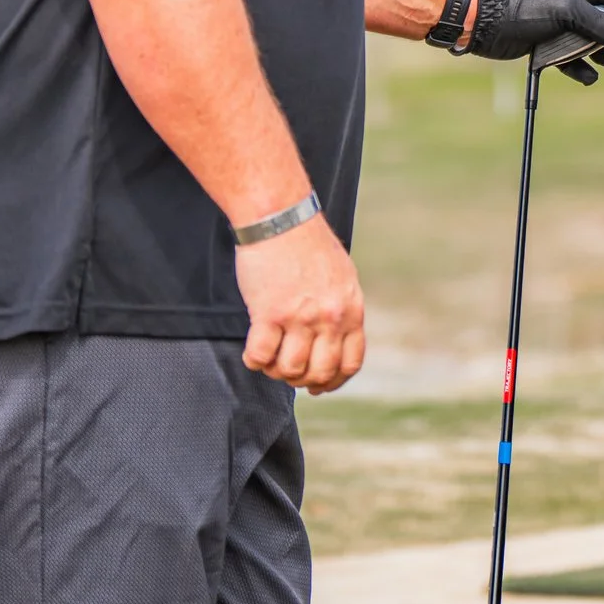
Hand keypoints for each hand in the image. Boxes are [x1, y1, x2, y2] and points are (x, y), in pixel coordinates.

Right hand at [238, 216, 365, 394]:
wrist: (281, 216)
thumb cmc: (307, 243)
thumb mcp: (341, 277)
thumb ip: (341, 309)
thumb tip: (334, 340)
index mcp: (351, 309)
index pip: (350, 364)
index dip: (332, 382)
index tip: (317, 386)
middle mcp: (330, 317)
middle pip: (320, 372)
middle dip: (301, 380)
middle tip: (286, 369)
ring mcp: (300, 317)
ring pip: (290, 370)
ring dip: (275, 371)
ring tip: (268, 357)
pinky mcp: (270, 312)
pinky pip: (260, 356)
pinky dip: (254, 360)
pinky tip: (252, 350)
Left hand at [467, 0, 603, 84]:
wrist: (482, 19)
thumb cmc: (524, 5)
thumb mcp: (567, 9)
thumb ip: (600, 24)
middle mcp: (573, 6)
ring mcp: (559, 27)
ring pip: (592, 43)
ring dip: (601, 54)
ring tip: (600, 61)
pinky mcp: (545, 46)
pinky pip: (571, 60)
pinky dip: (580, 69)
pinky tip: (585, 76)